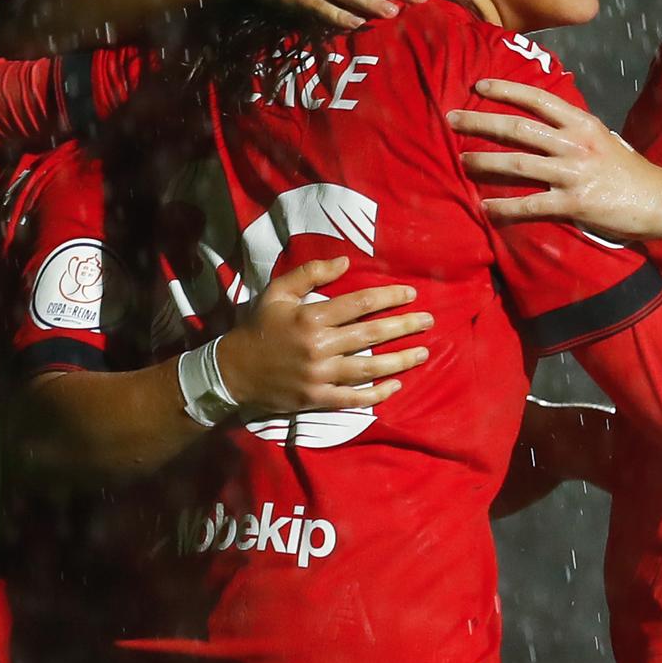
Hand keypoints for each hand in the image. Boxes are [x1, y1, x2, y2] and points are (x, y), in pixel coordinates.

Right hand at [215, 255, 429, 416]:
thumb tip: (346, 263)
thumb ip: (310, 273)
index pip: (359, 304)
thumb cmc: (257, 327)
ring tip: (423, 353)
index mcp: (310, 317)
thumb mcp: (277, 292)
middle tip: (428, 320)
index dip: (388, 297)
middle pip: (371, 335)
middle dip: (403, 326)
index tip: (411, 294)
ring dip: (399, 361)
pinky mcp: (316, 399)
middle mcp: (318, 346)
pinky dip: (376, 394)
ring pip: (368, 368)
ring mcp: (319, 375)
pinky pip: (353, 398)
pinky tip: (396, 386)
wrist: (232, 371)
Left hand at [451, 79, 661, 239]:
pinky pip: (530, 205)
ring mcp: (573, 173)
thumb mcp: (602, 139)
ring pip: (517, 164)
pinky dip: (504, 207)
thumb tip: (541, 124)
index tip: (478, 86)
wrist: (660, 199)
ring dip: (484, 162)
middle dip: (481, 121)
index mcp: (582, 123)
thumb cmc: (628, 171)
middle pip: (518, 127)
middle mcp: (574, 143)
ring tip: (461, 161)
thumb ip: (572, 131)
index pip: (537, 98)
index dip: (505, 90)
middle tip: (451, 118)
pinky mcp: (574, 203)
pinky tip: (485, 207)